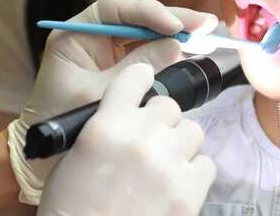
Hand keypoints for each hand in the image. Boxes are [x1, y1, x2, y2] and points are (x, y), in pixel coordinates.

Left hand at [7, 0, 216, 202]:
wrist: (45, 154)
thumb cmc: (61, 122)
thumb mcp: (98, 96)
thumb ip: (134, 70)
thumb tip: (174, 45)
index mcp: (75, 35)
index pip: (116, 8)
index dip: (148, 11)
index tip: (174, 25)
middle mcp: (91, 36)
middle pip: (136, 16)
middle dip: (171, 18)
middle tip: (203, 22)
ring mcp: (107, 51)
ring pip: (146, 31)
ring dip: (174, 31)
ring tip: (203, 33)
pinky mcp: (120, 66)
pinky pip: (148, 50)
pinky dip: (169, 49)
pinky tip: (190, 47)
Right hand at [38, 63, 216, 215]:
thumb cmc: (72, 209)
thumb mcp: (74, 157)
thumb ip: (104, 127)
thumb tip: (129, 115)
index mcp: (105, 124)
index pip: (137, 76)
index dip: (142, 80)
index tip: (144, 85)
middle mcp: (140, 137)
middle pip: (169, 105)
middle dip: (160, 121)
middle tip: (149, 142)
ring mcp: (168, 165)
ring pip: (192, 130)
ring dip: (180, 144)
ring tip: (164, 165)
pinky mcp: (189, 193)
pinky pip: (206, 164)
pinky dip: (194, 173)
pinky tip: (175, 187)